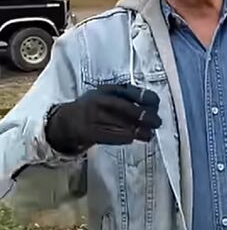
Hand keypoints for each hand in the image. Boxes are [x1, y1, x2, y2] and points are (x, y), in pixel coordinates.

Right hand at [45, 84, 161, 154]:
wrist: (67, 121)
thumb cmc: (94, 108)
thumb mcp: (108, 96)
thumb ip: (127, 98)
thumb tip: (153, 106)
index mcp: (107, 90)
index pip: (129, 91)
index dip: (144, 97)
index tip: (156, 103)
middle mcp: (99, 101)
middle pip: (124, 108)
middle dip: (143, 116)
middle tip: (157, 122)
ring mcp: (92, 116)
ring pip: (119, 124)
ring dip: (137, 130)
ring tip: (148, 135)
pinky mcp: (87, 131)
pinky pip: (108, 135)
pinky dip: (122, 138)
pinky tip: (131, 139)